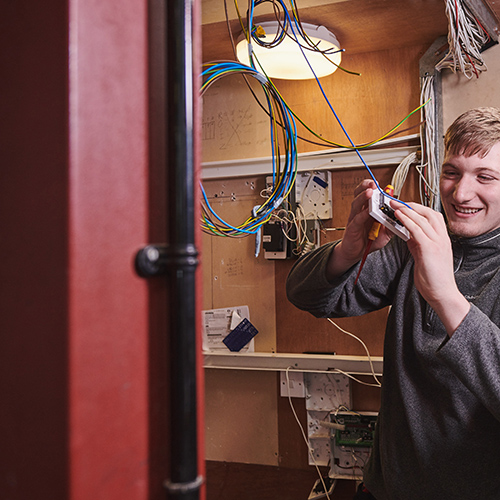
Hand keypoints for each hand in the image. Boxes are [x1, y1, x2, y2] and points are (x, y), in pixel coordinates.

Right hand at [326, 180, 391, 278]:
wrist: (355, 254)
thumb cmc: (368, 242)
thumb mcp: (384, 233)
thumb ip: (392, 225)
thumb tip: (402, 217)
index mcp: (368, 211)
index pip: (369, 195)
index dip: (374, 188)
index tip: (382, 184)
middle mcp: (360, 213)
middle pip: (360, 194)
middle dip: (366, 186)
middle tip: (374, 183)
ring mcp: (355, 219)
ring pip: (357, 204)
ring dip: (363, 196)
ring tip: (370, 190)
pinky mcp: (352, 228)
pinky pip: (357, 219)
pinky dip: (363, 214)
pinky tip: (367, 211)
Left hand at [392, 201, 469, 334]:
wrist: (441, 293)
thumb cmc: (433, 277)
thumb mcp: (424, 255)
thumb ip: (417, 243)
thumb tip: (406, 232)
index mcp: (442, 239)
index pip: (432, 216)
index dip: (417, 208)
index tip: (403, 205)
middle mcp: (442, 238)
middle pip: (429, 213)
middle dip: (411, 205)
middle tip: (395, 201)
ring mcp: (438, 242)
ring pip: (422, 219)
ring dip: (406, 210)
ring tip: (393, 205)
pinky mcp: (430, 249)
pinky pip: (417, 230)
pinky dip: (407, 221)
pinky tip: (397, 217)